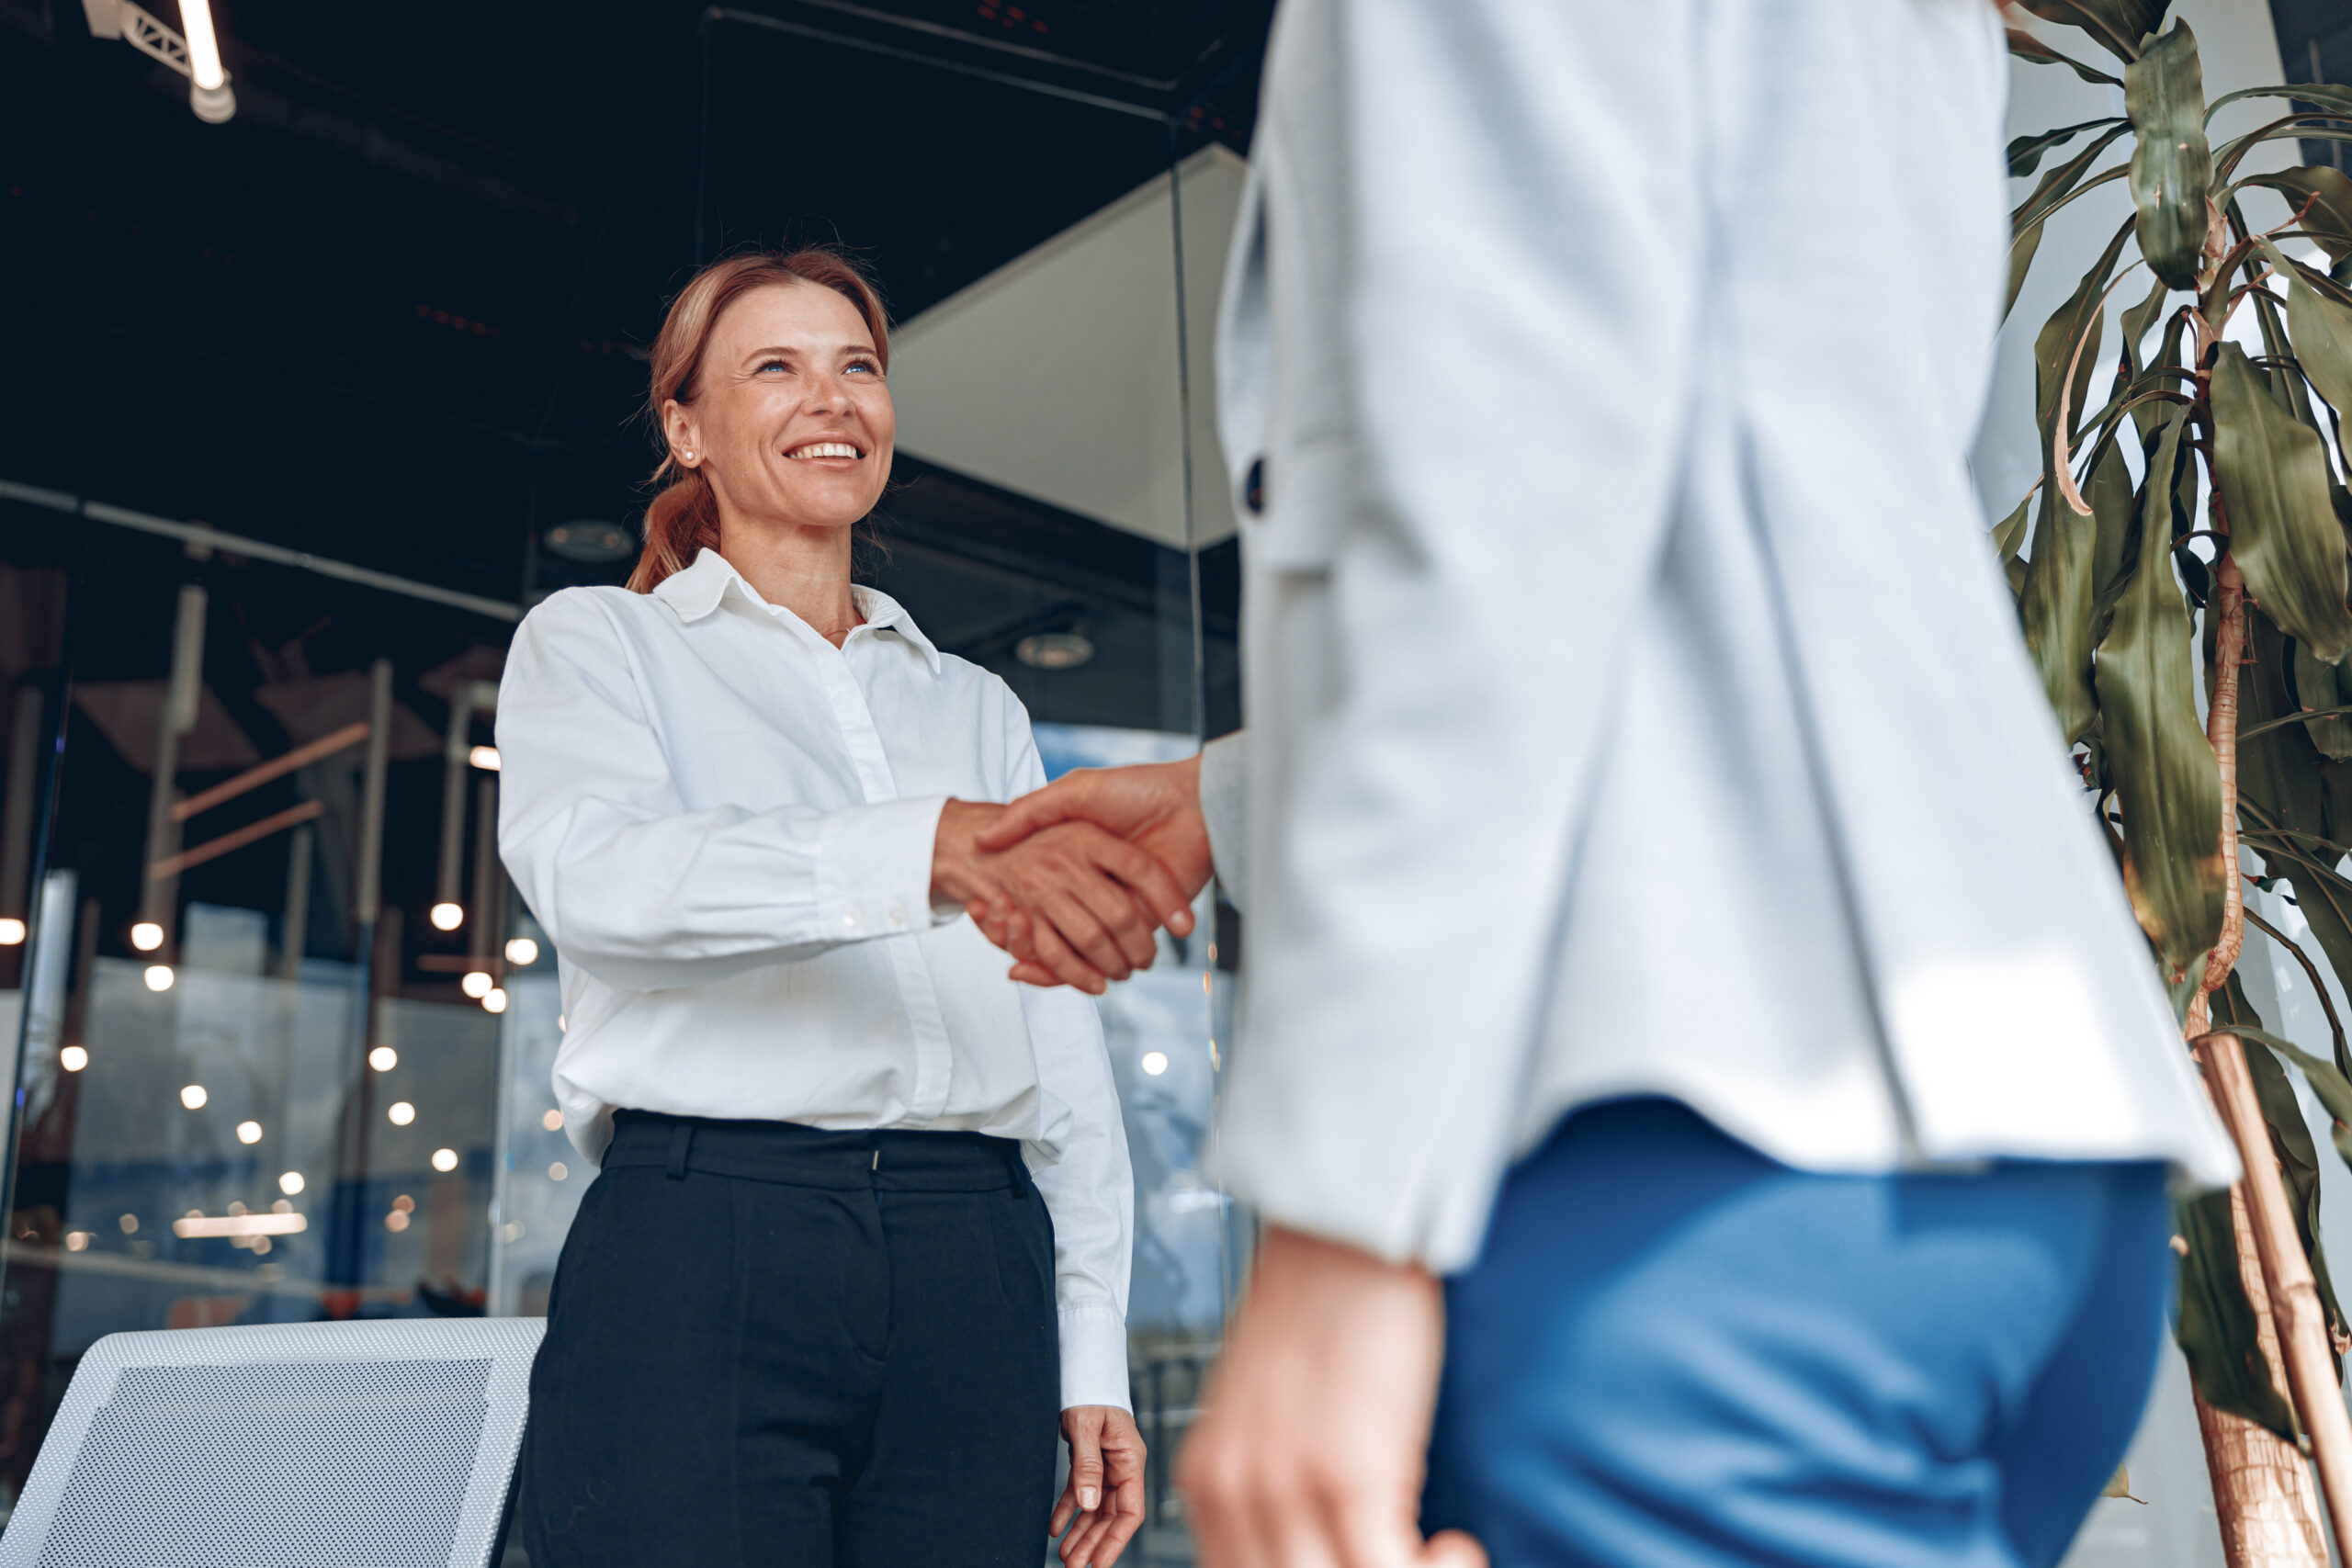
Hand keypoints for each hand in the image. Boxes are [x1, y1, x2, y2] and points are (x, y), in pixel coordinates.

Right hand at [969, 758, 1212, 988]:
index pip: (1038, 894)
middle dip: (1018, 937)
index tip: (981, 909)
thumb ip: (1030, 811)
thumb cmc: (1138, 789)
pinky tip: (1034, 968)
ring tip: (1009, 956)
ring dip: (1041, 959)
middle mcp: (1099, 887)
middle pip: (1052, 926)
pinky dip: (1072, 971)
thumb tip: (984, 838)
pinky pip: (1105, 958)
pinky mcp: (1145, 923)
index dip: (1008, 905)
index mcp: (1082, 858)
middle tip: (993, 933)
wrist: (1195, 802)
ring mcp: (1121, 908)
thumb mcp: (1074, 791)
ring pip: (1073, 949)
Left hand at [1053, 1404, 1146, 1567]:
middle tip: (1073, 1567)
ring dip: (1080, 1533)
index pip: (1130, 1511)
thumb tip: (1089, 1505)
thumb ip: (1088, 1465)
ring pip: (1094, 1509)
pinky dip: (1067, 1511)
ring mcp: (1105, 1467)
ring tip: (1064, 1556)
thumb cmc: (1090, 1392)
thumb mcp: (1087, 1426)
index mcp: (1129, 1461)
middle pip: (1110, 1516)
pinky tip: (1054, 1528)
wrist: (1082, 1371)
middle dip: (1093, 1544)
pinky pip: (1079, 1493)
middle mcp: (1121, 1468)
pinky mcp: (1088, 1462)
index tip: (1098, 1564)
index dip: (1115, 1541)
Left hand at [1176, 1227, 1486, 1567]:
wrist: (1343, 1235)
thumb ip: (1266, 1480)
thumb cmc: (1322, 1310)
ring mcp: (1286, 1487)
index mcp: (1209, 1479)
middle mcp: (1233, 1491)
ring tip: (1434, 1557)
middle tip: (1403, 1558)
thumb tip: (1311, 1540)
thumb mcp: (1263, 1411)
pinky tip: (1457, 1548)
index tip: (1352, 1563)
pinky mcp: (1347, 1475)